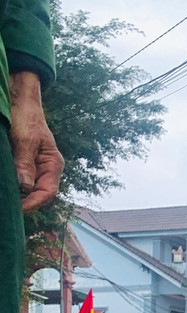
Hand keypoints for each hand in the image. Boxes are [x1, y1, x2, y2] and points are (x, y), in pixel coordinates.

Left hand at [9, 73, 61, 211]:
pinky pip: (21, 179)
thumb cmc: (27, 119)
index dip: (34, 203)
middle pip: (39, 193)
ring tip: (6, 199)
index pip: (48, 192)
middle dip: (25, 202)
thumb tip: (25, 188)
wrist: (21, 102)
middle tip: (8, 207)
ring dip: (18, 195)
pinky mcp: (24, 163)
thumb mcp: (25, 141)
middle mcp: (47, 169)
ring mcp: (36, 167)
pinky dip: (14, 185)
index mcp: (53, 165)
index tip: (19, 209)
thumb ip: (25, 164)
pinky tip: (6, 188)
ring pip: (29, 188)